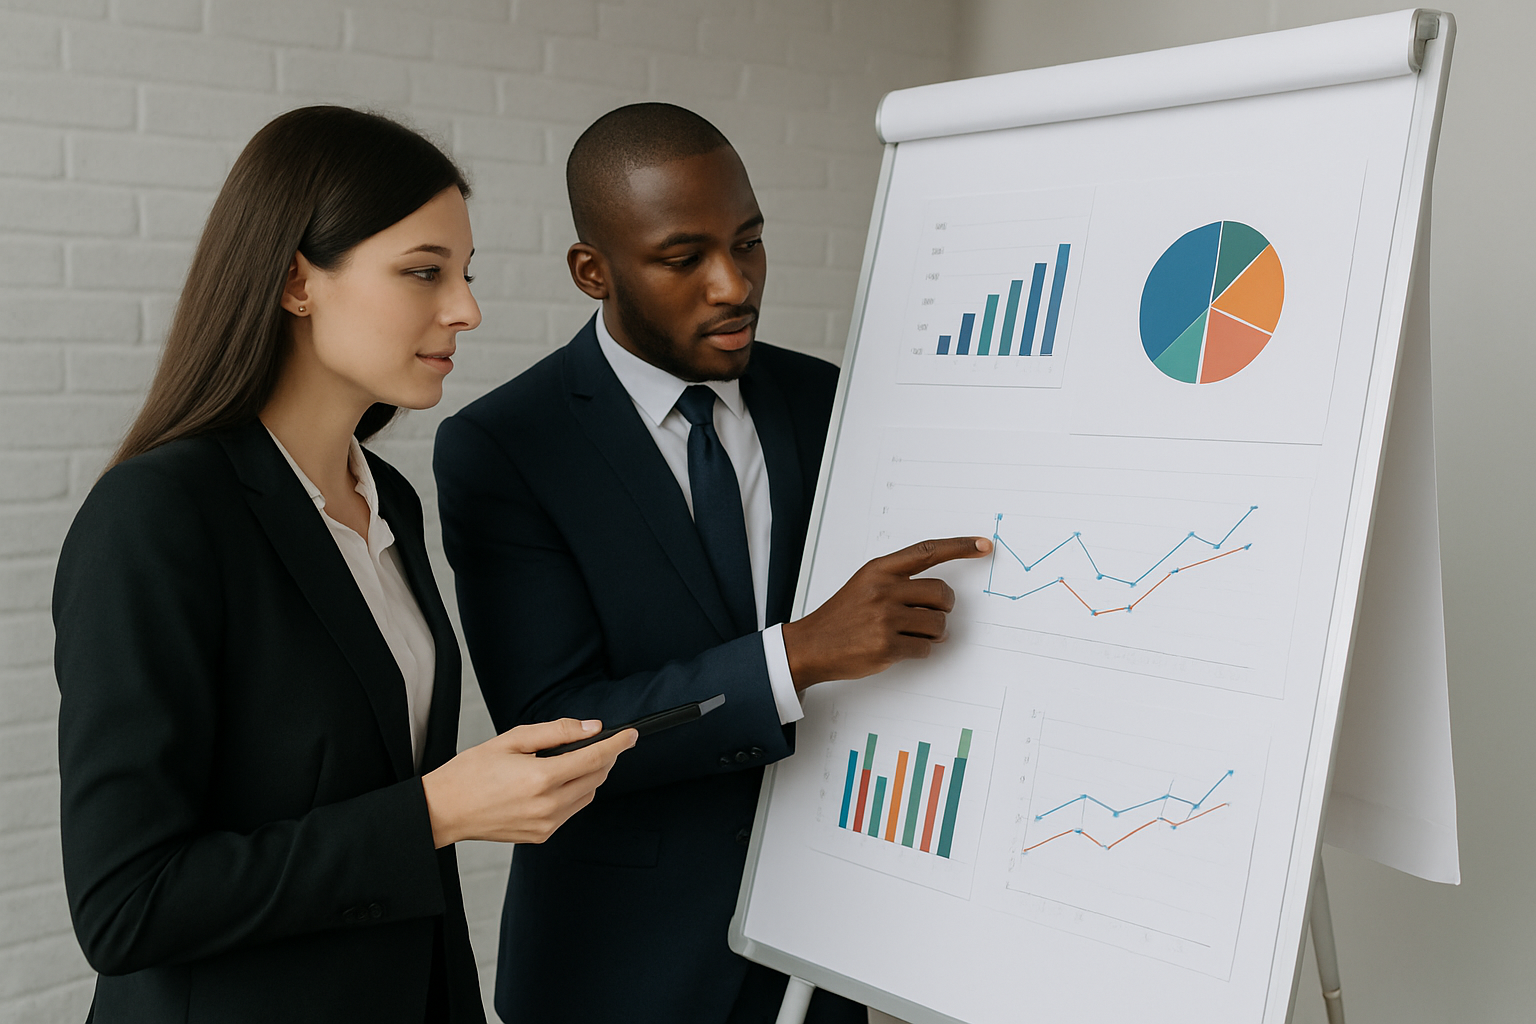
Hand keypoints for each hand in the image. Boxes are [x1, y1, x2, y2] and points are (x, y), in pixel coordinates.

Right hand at [421, 719, 636, 847]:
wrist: (444, 810)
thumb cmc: (472, 771)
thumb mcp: (512, 740)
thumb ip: (556, 732)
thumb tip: (591, 728)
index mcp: (541, 778)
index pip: (594, 758)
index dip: (617, 744)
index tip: (632, 734)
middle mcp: (548, 806)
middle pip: (596, 778)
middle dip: (604, 758)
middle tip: (598, 741)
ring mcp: (546, 825)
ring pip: (587, 795)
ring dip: (590, 776)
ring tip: (572, 760)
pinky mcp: (541, 836)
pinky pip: (571, 810)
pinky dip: (574, 793)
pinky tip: (556, 781)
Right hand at [781, 536, 992, 689]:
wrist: (811, 645)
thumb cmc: (841, 617)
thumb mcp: (864, 585)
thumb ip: (899, 583)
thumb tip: (940, 599)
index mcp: (879, 570)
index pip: (928, 551)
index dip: (960, 547)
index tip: (983, 544)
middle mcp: (884, 590)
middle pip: (942, 593)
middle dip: (944, 608)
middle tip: (932, 616)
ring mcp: (886, 618)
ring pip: (939, 624)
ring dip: (933, 634)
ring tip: (913, 635)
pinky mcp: (887, 646)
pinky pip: (925, 648)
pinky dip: (920, 651)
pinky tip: (899, 649)